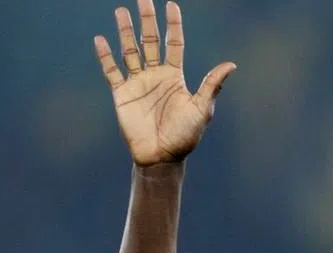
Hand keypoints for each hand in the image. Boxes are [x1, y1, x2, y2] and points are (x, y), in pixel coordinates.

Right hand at [95, 0, 235, 165]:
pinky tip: (100, 40)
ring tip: (121, 11)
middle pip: (150, 41)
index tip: (171, 4)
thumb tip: (231, 64)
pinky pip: (112, 71)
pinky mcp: (122, 95)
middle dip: (147, 20)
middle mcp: (155, 75)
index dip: (173, 24)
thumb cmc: (184, 136)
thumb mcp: (201, 109)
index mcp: (174, 76)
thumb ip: (211, 85)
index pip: (174, 43)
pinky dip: (106, 56)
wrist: (161, 157)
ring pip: (130, 51)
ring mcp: (138, 83)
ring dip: (125, 31)